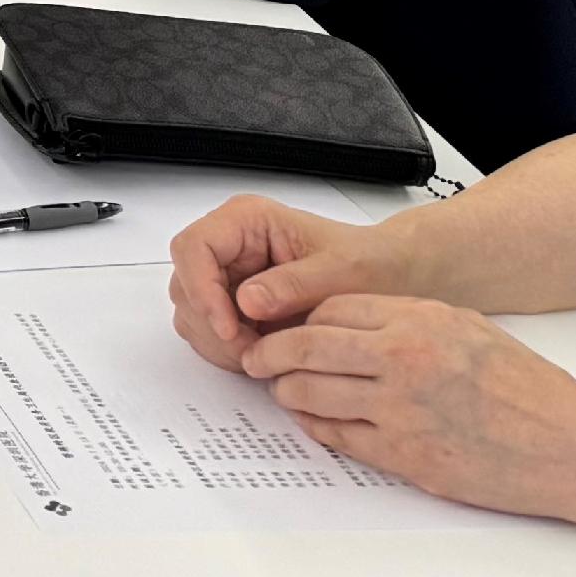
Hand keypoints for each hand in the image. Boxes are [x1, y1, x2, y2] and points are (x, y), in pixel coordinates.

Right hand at [170, 194, 400, 372]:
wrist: (389, 278)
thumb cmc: (369, 264)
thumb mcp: (340, 273)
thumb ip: (293, 285)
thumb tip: (245, 301)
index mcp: (247, 220)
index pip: (193, 248)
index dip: (201, 290)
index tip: (230, 329)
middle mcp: (229, 244)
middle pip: (186, 283)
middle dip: (213, 325)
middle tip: (253, 354)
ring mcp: (228, 273)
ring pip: (191, 311)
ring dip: (219, 341)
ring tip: (263, 356)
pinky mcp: (233, 302)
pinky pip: (209, 330)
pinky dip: (227, 350)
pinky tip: (262, 355)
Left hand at [236, 293, 575, 520]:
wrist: (571, 445)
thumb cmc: (528, 389)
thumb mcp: (466, 326)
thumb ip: (406, 320)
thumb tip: (350, 323)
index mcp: (419, 320)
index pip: (328, 309)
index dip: (299, 320)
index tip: (286, 327)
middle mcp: (404, 360)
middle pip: (305, 348)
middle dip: (270, 353)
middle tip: (256, 358)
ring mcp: (400, 411)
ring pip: (310, 394)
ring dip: (286, 392)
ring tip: (282, 390)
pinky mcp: (405, 457)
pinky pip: (338, 437)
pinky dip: (316, 427)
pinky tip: (313, 421)